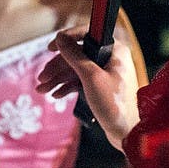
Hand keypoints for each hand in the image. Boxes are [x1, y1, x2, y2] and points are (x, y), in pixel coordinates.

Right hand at [37, 27, 139, 149]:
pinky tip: (56, 94)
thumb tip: (61, 38)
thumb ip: (75, 56)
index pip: (87, 34)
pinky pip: (80, 80)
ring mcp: (105, 72)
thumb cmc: (114, 105)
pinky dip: (67, 86)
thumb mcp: (91, 77)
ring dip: (58, 78)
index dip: (67, 39)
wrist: (126, 133)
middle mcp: (111, 58)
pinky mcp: (101, 86)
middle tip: (42, 78)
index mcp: (115, 50)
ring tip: (42, 89)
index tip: (51, 47)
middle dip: (57, 67)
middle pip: (77, 54)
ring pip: (76, 69)